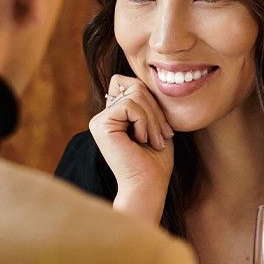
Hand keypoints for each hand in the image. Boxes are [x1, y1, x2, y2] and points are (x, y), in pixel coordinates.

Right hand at [88, 74, 174, 222]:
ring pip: (134, 94)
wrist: (148, 186)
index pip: (132, 84)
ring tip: (156, 140)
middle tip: (164, 135)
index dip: (151, 100)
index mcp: (114, 116)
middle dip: (156, 109)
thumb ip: (146, 102)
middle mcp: (103, 117)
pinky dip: (144, 121)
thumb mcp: (155, 124)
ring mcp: (99, 120)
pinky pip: (129, 104)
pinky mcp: (100, 124)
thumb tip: (144, 77)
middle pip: (134, 85)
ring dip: (153, 118)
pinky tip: (142, 140)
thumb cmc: (155, 162)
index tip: (162, 128)